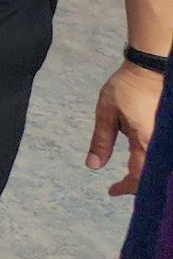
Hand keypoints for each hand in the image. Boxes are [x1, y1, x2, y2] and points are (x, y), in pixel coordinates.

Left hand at [89, 59, 160, 195]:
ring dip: (147, 175)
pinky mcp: (168, 131)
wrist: (151, 67)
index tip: (112, 191)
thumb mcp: (106, 113)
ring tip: (132, 179)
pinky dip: (153, 163)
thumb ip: (101, 141)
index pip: (138, 176)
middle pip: (153, 176)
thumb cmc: (127, 87)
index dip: (126, 188)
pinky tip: (144, 163)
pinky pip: (162, 154)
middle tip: (122, 187)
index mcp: (146, 141)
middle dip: (140, 187)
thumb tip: (93, 166)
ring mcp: (167, 137)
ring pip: (161, 167)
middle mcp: (161, 143)